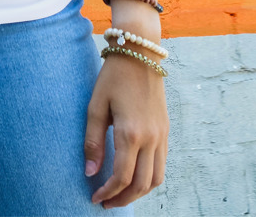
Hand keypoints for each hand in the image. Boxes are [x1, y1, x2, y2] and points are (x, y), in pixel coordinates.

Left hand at [84, 52, 168, 208]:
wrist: (140, 53)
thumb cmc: (113, 77)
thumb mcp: (96, 106)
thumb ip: (92, 141)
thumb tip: (90, 173)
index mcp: (130, 133)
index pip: (121, 177)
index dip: (108, 193)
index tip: (95, 197)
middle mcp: (150, 138)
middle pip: (141, 185)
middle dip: (123, 199)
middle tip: (106, 202)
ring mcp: (162, 135)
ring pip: (156, 179)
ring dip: (139, 192)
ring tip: (120, 194)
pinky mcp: (166, 130)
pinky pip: (162, 164)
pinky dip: (149, 178)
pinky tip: (134, 175)